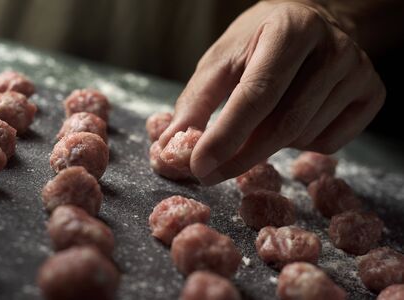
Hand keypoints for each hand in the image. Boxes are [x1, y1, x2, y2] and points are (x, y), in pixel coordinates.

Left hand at [158, 0, 384, 184]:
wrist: (312, 26)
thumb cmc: (260, 43)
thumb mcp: (223, 59)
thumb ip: (197, 100)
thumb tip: (172, 146)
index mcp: (289, 30)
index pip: (256, 94)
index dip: (226, 136)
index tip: (198, 167)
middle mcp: (332, 48)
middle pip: (284, 124)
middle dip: (241, 157)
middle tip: (209, 173)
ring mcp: (358, 71)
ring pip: (304, 137)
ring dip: (270, 145)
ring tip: (261, 120)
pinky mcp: (372, 94)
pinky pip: (329, 143)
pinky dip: (300, 145)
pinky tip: (293, 118)